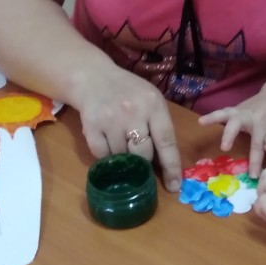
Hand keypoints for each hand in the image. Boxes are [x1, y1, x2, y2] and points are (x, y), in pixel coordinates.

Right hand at [72, 67, 182, 193]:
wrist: (94, 78)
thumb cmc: (129, 91)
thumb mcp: (151, 101)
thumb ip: (159, 126)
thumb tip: (166, 165)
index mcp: (153, 105)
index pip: (166, 142)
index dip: (172, 167)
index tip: (174, 186)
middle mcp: (133, 112)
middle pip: (143, 154)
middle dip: (143, 161)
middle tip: (139, 155)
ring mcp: (110, 120)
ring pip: (122, 158)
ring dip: (123, 157)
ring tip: (121, 141)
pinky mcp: (91, 127)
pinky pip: (102, 156)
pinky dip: (106, 155)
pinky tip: (107, 140)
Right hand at [198, 82, 265, 177]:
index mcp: (264, 121)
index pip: (258, 144)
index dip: (255, 160)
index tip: (253, 175)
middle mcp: (249, 115)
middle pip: (237, 124)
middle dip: (230, 135)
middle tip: (224, 147)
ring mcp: (241, 110)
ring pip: (226, 113)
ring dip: (213, 118)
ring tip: (201, 122)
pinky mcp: (236, 109)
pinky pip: (224, 112)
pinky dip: (213, 116)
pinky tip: (202, 121)